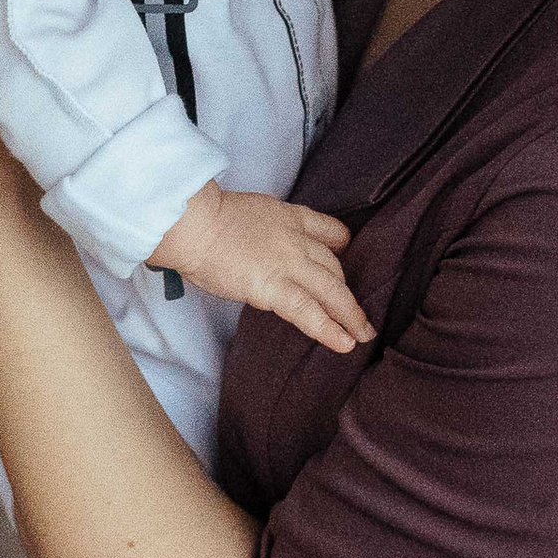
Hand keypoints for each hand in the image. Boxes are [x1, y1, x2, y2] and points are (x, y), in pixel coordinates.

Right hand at [151, 184, 370, 355]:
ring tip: (363, 335)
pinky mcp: (275, 288)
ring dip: (351, 315)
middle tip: (357, 312)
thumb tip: (259, 256)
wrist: (193, 224)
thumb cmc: (205, 220)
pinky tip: (345, 344)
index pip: (328, 232)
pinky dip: (330, 330)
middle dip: (348, 291)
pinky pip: (310, 312)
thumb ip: (263, 234)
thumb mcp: (248, 214)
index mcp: (289, 217)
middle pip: (334, 267)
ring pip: (333, 291)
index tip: (347, 261)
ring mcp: (289, 264)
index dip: (342, 248)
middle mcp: (297, 240)